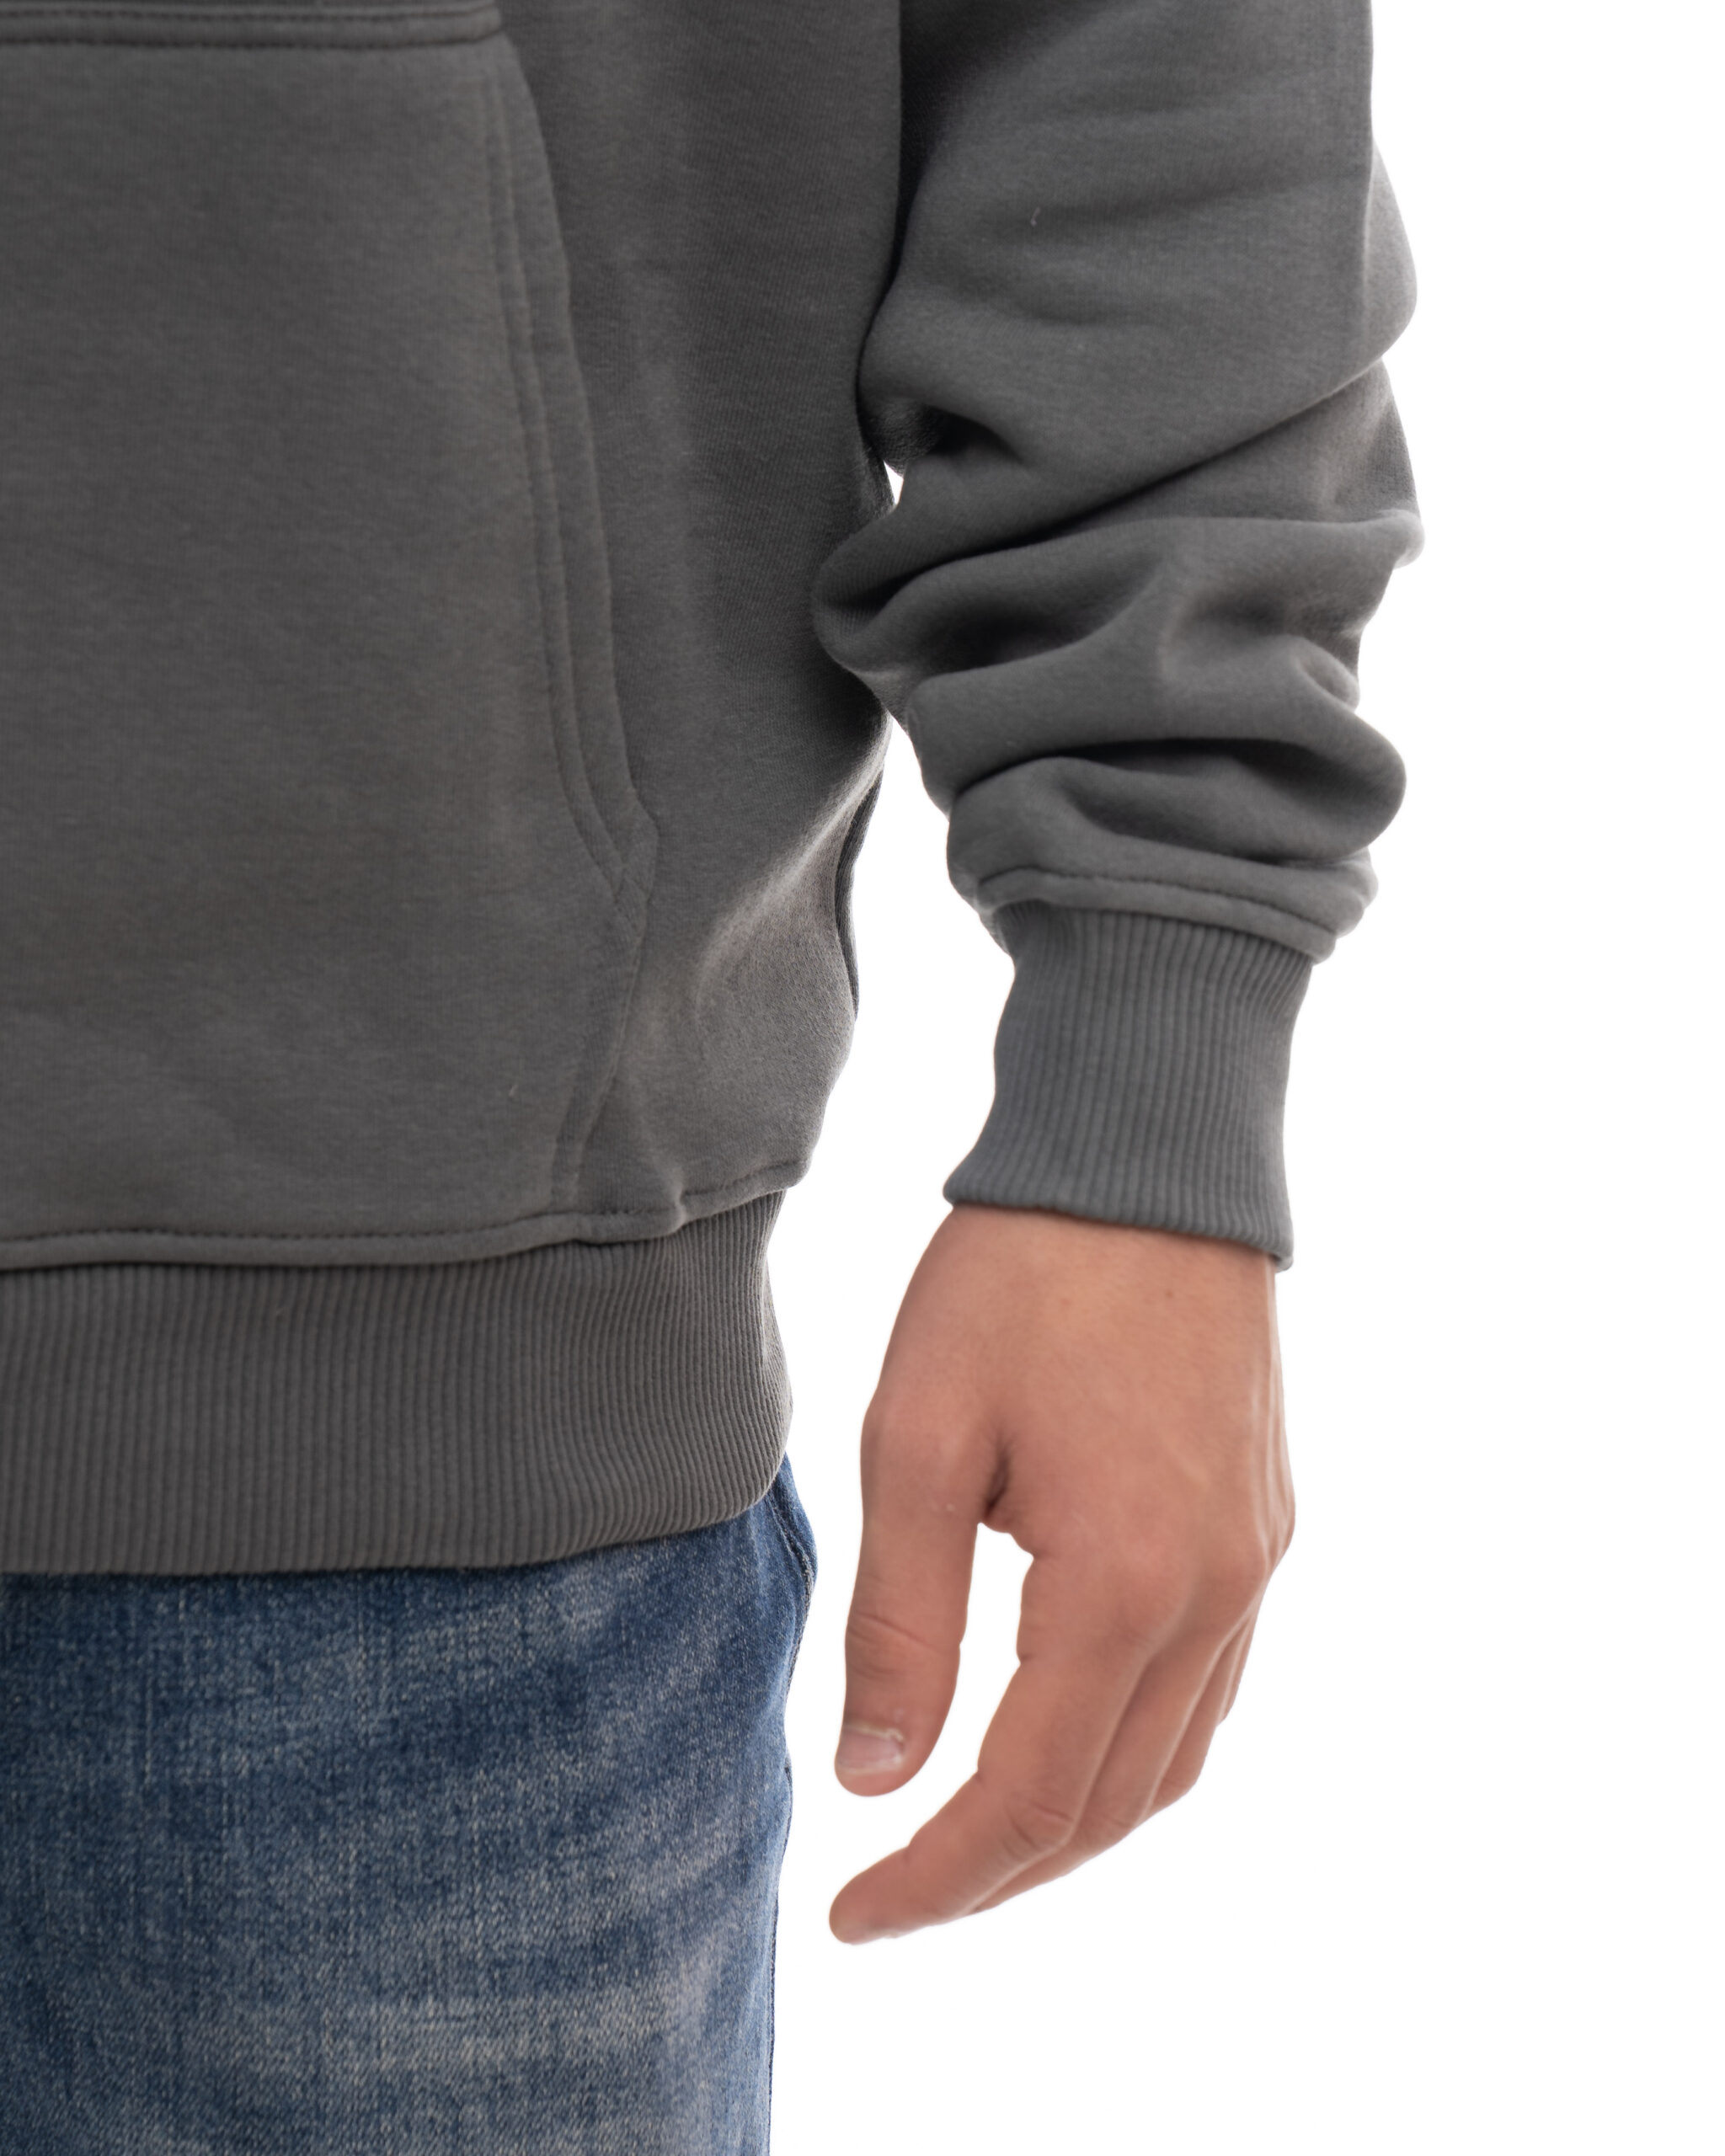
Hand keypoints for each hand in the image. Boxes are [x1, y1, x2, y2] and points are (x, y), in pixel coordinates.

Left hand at [828, 1202, 1291, 1943]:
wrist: (1146, 1156)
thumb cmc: (1017, 1277)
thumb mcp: (917, 1437)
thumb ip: (900, 1621)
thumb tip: (875, 1778)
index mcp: (1124, 1583)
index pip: (1026, 1796)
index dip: (936, 1879)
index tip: (850, 1919)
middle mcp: (1216, 1595)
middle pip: (1110, 1805)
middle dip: (999, 1873)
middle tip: (895, 1896)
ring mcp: (1256, 1564)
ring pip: (1172, 1762)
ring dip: (1071, 1824)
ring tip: (967, 1839)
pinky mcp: (1263, 1527)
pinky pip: (1208, 1689)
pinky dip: (1129, 1748)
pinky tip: (1061, 1734)